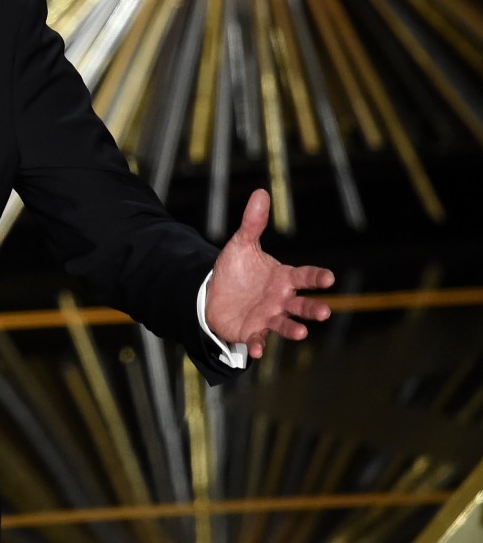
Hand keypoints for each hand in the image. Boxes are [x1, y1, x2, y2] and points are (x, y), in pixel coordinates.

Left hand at [205, 189, 334, 359]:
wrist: (213, 293)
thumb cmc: (235, 270)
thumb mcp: (241, 244)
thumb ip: (252, 223)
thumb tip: (260, 192)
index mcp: (283, 278)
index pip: (304, 277)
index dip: (316, 278)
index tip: (329, 278)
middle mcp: (280, 300)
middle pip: (301, 305)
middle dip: (312, 309)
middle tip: (324, 312)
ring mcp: (268, 317)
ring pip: (285, 325)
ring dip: (293, 329)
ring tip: (302, 333)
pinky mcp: (252, 331)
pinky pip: (257, 339)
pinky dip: (259, 345)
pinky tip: (257, 350)